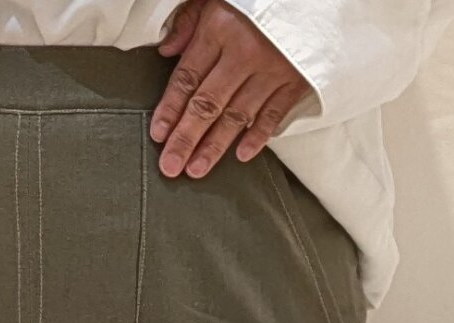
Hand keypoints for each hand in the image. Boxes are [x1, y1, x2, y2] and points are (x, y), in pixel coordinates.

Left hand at [151, 0, 312, 178]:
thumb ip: (190, 20)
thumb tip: (166, 50)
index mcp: (220, 29)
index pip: (188, 76)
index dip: (170, 108)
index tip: (158, 134)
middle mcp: (244, 53)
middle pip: (208, 104)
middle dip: (186, 138)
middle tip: (170, 166)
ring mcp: (272, 69)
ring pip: (237, 116)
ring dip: (215, 146)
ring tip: (196, 169)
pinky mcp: (295, 80)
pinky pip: (273, 114)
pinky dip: (258, 136)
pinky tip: (241, 156)